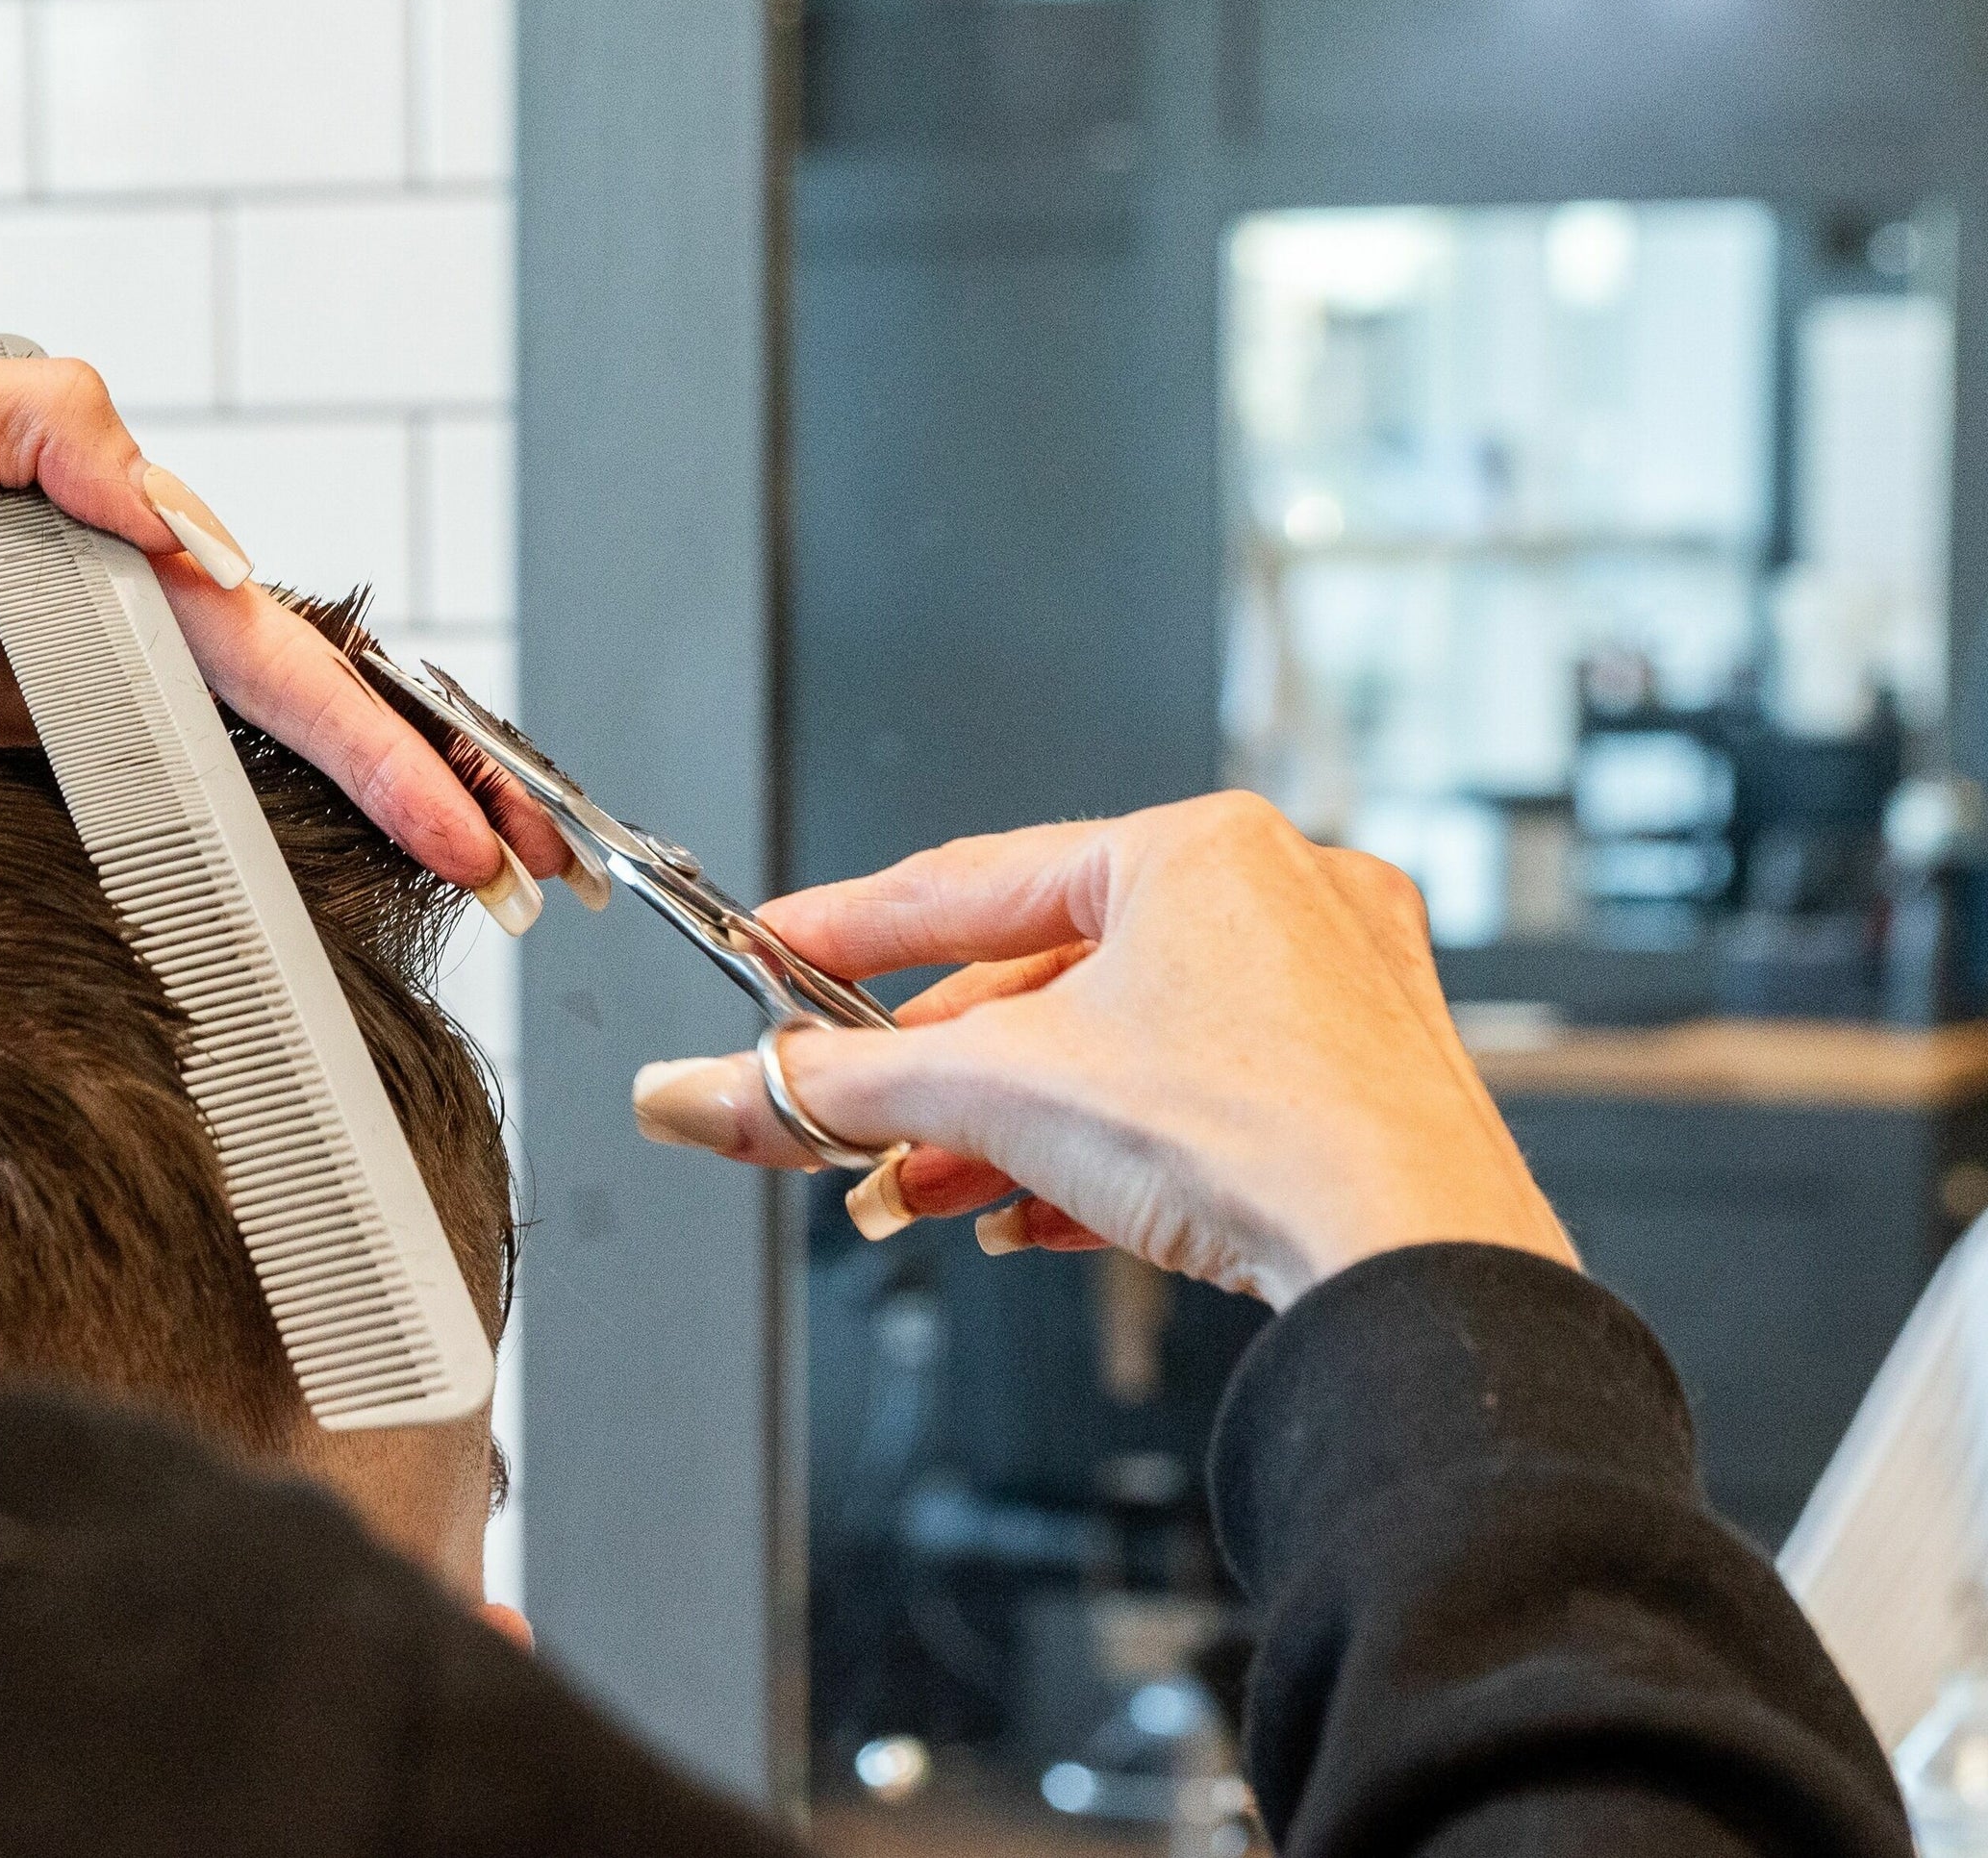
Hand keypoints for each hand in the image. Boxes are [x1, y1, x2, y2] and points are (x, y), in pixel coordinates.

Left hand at [0, 358, 578, 913]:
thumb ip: (43, 433)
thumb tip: (190, 519)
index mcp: (80, 494)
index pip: (261, 619)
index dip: (368, 717)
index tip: (454, 800)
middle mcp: (84, 578)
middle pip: (282, 690)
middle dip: (410, 773)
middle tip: (519, 862)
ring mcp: (47, 669)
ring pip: (236, 747)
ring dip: (348, 811)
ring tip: (465, 881)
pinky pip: (148, 793)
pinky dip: (240, 836)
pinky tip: (308, 888)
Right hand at [628, 791, 1574, 1306]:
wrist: (1418, 1268)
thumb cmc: (1262, 1135)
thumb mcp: (993, 1094)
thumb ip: (825, 1090)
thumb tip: (695, 1093)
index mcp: (1198, 845)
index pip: (970, 880)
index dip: (848, 931)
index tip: (774, 956)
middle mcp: (1281, 896)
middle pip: (1045, 982)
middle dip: (935, 1074)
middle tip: (848, 1119)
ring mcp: (1335, 993)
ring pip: (1119, 1050)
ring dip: (1008, 1127)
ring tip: (931, 1189)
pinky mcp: (1364, 1086)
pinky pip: (1192, 1102)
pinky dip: (1103, 1156)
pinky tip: (1037, 1217)